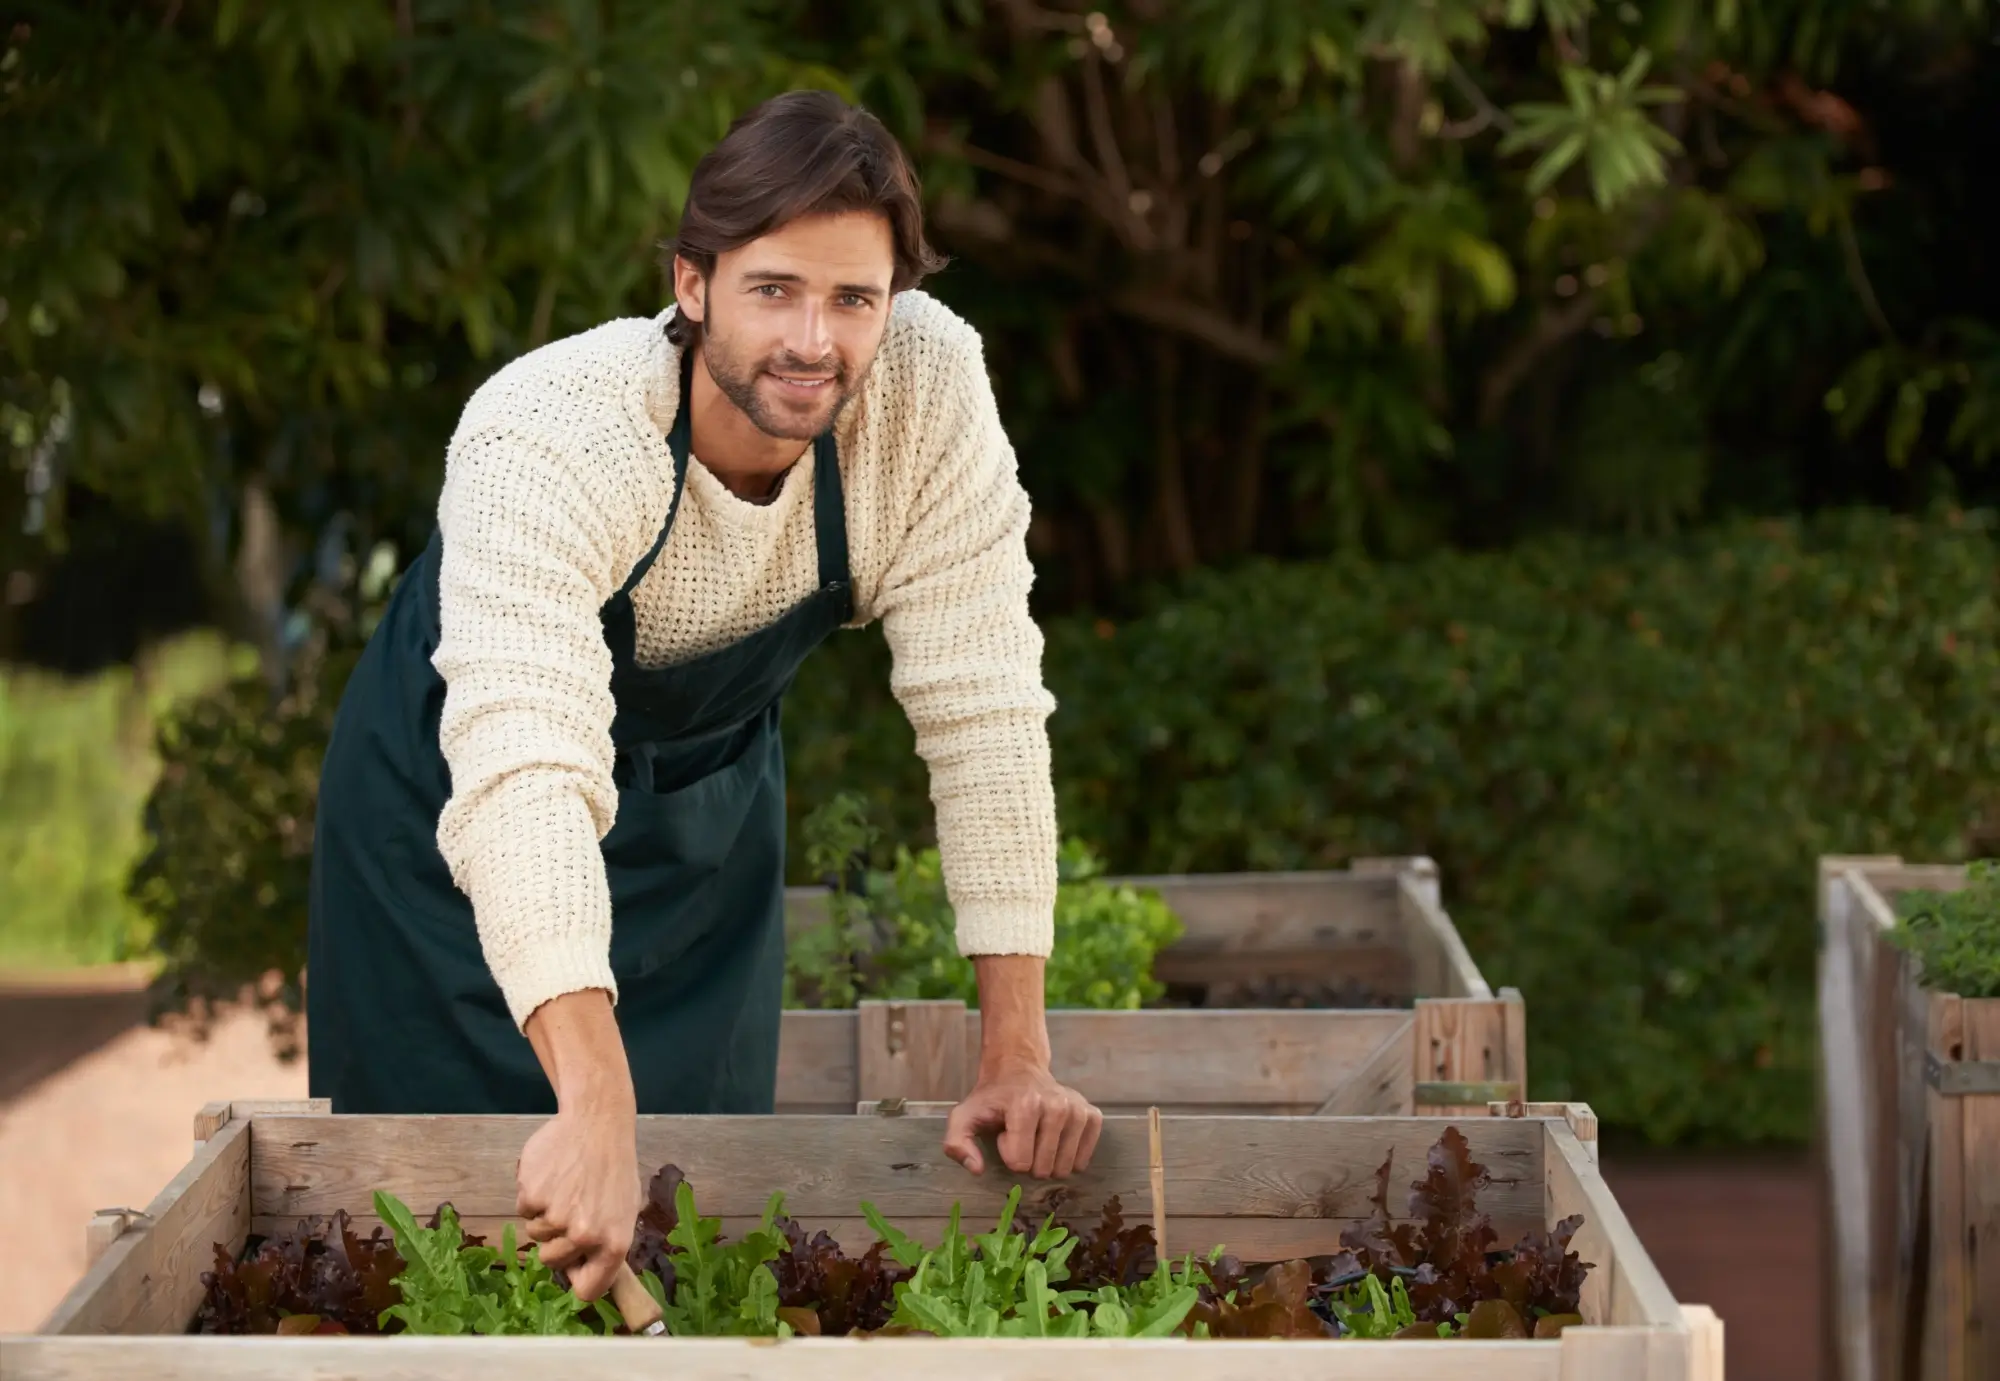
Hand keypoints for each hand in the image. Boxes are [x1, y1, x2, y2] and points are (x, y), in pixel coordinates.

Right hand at [515, 1102, 641, 1300]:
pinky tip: (552, 1175)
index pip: (588, 1291)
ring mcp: (556, 1215)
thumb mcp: (625, 1209)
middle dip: (557, 1242)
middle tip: (572, 1210)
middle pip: (553, 1262)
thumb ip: (606, 1246)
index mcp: (614, 1242)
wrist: (597, 1122)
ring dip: (545, 1215)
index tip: (575, 1268)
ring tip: (566, 1186)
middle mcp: (584, 1235)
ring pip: (536, 1235)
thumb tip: (582, 1277)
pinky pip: (524, 1210)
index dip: (578, 1280)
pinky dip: (532, 1196)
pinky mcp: (532, 1196)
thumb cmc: (613, 1167)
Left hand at [943, 1057, 1102, 1178]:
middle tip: (1023, 1135)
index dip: (1009, 1154)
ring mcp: (1078, 1110)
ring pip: (1065, 1168)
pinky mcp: (1093, 1115)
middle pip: (1044, 1168)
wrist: (1019, 1070)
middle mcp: (1057, 1106)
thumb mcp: (964, 1117)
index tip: (1006, 1134)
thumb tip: (977, 1169)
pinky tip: (1057, 1139)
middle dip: (1030, 1159)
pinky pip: (1084, 1159)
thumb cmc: (992, 1100)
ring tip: (1038, 1135)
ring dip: (1048, 1159)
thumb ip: (957, 1144)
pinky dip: (1069, 1156)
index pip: (1020, 1163)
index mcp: (1025, 1106)